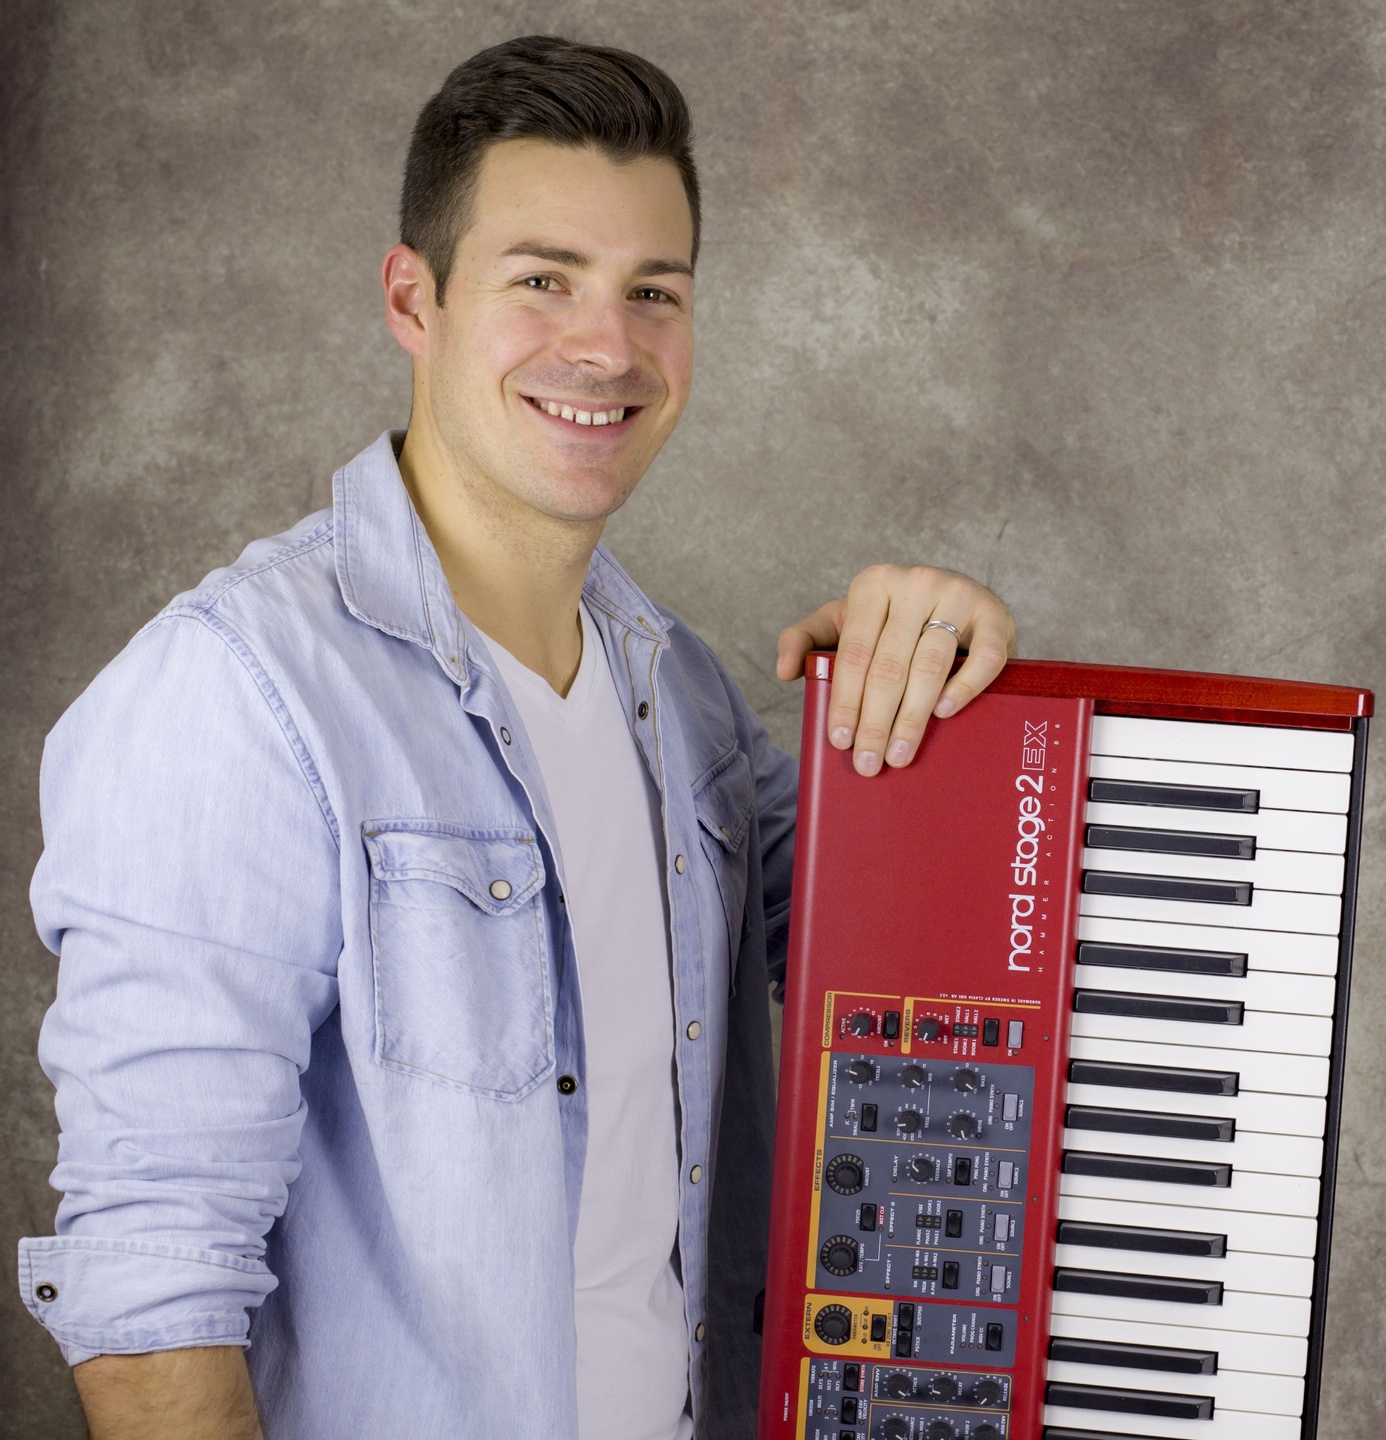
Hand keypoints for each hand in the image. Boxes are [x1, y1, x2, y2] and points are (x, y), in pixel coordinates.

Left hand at [776, 564, 1015, 775]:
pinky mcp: (995, 615)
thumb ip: (805, 639)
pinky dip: (963, 688)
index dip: (845, 700)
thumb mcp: (845, 620)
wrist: (959, 600)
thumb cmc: (893, 619)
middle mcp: (915, 583)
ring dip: (913, 718)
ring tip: (899, 755)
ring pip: (931, 667)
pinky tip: (944, 714)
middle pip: (889, 666)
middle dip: (875, 721)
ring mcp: (958, 595)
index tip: (841, 742)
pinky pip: (983, 658)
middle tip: (869, 764)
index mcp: (873, 584)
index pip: (854, 652)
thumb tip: (783, 671)